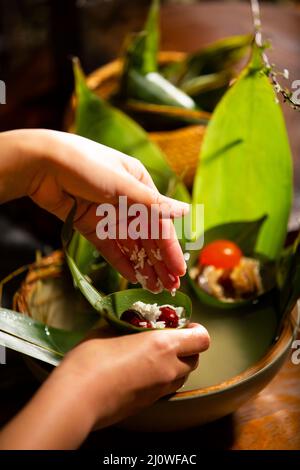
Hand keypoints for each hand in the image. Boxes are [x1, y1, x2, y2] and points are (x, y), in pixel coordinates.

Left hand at [0, 129, 188, 291]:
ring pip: (130, 245)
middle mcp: (127, 201)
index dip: (170, 248)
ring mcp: (108, 215)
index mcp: (139, 185)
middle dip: (159, 262)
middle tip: (171, 287)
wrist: (41, 163)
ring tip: (154, 288)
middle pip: (147, 237)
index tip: (179, 270)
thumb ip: (152, 204)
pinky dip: (121, 262)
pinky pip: (110, 247)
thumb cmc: (86, 165)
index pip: (160, 223)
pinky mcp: (91, 225)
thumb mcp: (123, 184)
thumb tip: (185, 211)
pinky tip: (132, 277)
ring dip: (143, 265)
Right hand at [0, 324, 209, 448]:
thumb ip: (126, 327)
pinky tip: (140, 371)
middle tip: (168, 338)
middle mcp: (169, 369)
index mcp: (164, 345)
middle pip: (195, 359)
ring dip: (176, 364)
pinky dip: (162, 378)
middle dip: (187, 347)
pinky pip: (166, 388)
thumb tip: (127, 325)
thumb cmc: (92, 359)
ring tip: (154, 355)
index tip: (183, 325)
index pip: (202, 339)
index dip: (196, 330)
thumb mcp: (108, 330)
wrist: (78, 398)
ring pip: (182, 376)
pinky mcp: (148, 405)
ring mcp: (160, 391)